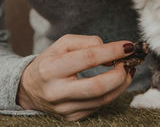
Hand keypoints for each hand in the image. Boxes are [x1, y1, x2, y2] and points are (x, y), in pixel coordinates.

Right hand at [17, 34, 135, 120]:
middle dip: (119, 74)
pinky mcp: (72, 117)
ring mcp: (64, 108)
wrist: (29, 88)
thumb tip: (111, 52)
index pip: (88, 58)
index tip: (128, 46)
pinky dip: (112, 93)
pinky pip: (99, 106)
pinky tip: (116, 82)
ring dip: (121, 84)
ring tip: (128, 70)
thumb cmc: (50, 62)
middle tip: (129, 63)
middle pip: (97, 87)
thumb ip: (88, 42)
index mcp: (51, 69)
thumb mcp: (63, 44)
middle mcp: (56, 92)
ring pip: (102, 100)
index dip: (112, 51)